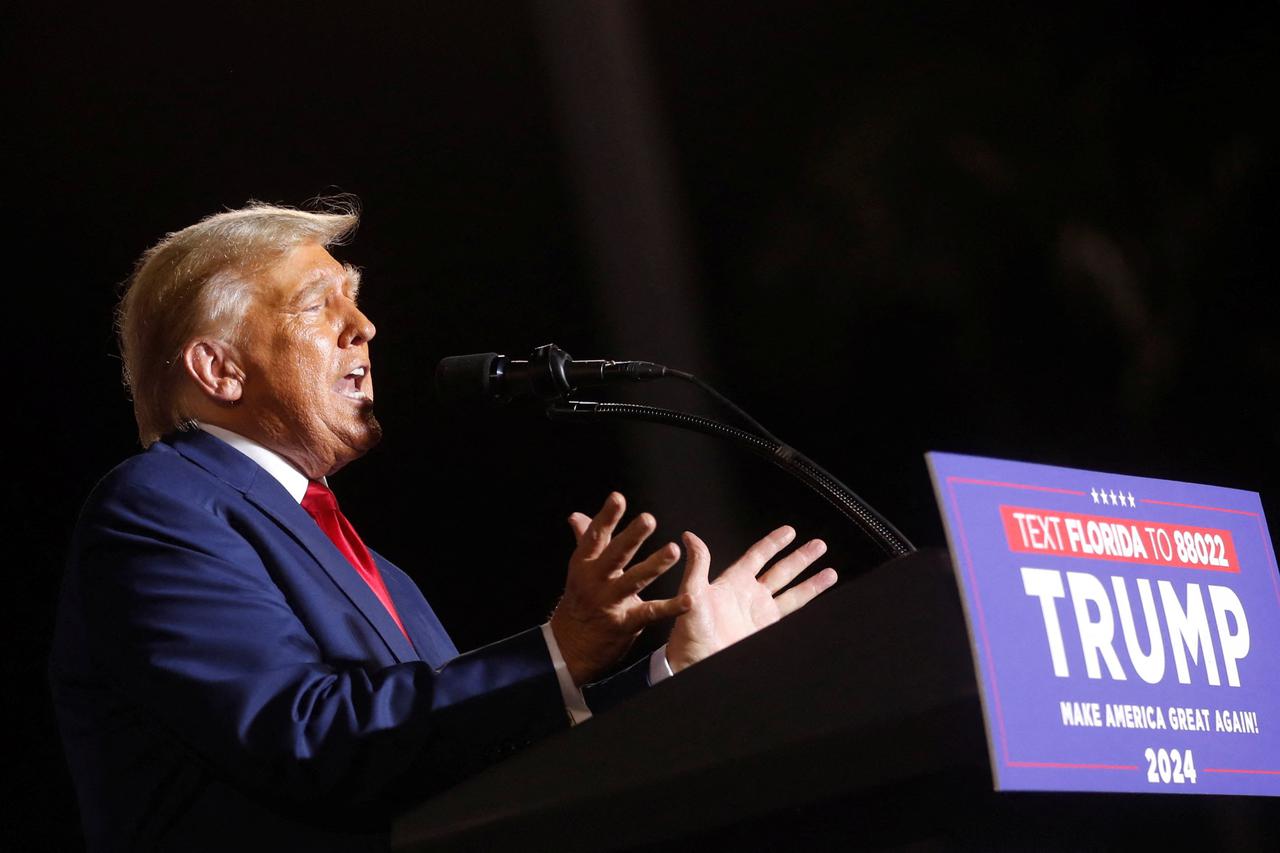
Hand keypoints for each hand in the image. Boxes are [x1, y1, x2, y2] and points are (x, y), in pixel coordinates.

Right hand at [549, 493, 691, 685]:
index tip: (618, 497)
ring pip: (633, 580)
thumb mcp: (579, 571)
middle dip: (631, 537)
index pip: (595, 537)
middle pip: (614, 555)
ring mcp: (609, 602)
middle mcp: (595, 581)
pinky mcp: (625, 624)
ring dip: (654, 565)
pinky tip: (689, 599)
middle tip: (649, 519)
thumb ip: (584, 541)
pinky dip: (671, 607)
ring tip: (673, 550)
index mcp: (584, 565)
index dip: (606, 517)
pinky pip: (651, 613)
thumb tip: (576, 516)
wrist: (568, 649)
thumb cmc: (579, 602)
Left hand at [666, 526, 836, 672]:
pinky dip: (807, 603)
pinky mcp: (766, 630)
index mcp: (732, 583)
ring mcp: (759, 614)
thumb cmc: (689, 632)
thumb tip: (690, 537)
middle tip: (819, 545)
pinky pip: (792, 613)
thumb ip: (698, 565)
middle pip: (782, 571)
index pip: (758, 556)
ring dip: (811, 581)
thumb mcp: (692, 593)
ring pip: (792, 592)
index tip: (789, 532)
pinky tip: (820, 597)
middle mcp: (749, 596)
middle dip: (801, 558)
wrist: (697, 663)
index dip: (774, 543)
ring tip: (830, 571)